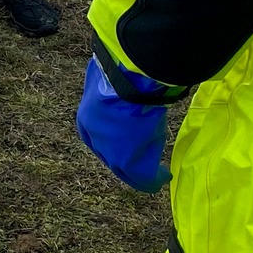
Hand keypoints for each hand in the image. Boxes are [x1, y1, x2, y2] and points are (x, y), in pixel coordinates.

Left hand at [76, 55, 171, 192]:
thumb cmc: (119, 74)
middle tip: (144, 163)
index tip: (128, 146)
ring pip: (128, 171)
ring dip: (143, 172)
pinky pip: (144, 177)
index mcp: (86, 122)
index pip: (98, 140)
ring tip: (159, 174)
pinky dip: (155, 178)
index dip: (114, 144)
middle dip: (128, 160)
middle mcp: (95, 141)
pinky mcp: (128, 162)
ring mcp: (110, 154)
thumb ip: (108, 89)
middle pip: (112, 159)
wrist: (128, 83)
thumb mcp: (106, 80)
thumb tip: (108, 77)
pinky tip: (165, 175)